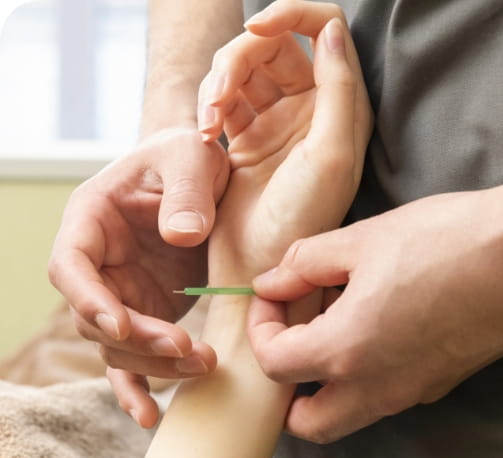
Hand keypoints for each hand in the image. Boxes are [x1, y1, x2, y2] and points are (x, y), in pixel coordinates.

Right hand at [48, 128, 228, 426]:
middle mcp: (97, 263)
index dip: (89, 299)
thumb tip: (181, 236)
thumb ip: (187, 190)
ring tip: (203, 365)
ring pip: (117, 345)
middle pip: (94, 317)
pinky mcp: (144, 311)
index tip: (121, 323)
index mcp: (91, 220)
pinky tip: (150, 415)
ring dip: (153, 365)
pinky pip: (131, 357)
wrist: (201, 177)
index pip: (70, 266)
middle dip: (136, 339)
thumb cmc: (187, 156)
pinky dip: (139, 385)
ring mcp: (119, 292)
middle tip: (184, 348)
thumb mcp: (191, 156)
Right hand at [199, 0, 371, 284]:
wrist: (258, 265)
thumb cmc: (300, 220)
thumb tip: (329, 31)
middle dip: (238, 59)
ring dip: (217, 83)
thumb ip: (339, 88)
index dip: (291, 15)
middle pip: (273, 46)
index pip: (324, 28)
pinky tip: (204, 134)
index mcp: (340, 107)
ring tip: (206, 123)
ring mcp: (276, 122)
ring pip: (243, 69)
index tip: (258, 29)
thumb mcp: (331, 154)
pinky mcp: (245, 137)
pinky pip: (224, 99)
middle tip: (218, 96)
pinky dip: (209, 106)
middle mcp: (311, 109)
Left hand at [248, 188, 502, 442]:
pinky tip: (366, 329)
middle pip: (304, 422)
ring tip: (325, 329)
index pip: (273, 365)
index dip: (260, 329)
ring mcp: (407, 393)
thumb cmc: (444, 242)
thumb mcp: (361, 241)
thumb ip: (303, 266)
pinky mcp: (433, 385)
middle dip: (284, 388)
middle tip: (287, 339)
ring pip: (343, 417)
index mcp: (344, 352)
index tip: (271, 298)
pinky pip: (379, 398)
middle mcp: (373, 388)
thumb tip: (270, 284)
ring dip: (319, 386)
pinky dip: (356, 377)